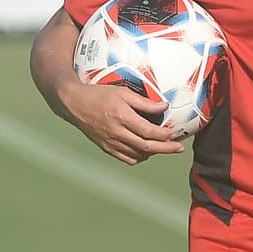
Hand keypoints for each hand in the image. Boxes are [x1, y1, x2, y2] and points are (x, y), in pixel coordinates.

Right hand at [63, 81, 182, 165]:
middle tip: (178, 148)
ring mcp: (111, 143)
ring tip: (162, 147)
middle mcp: (117, 133)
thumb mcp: (123, 92)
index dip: (165, 135)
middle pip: (147, 146)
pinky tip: (145, 151)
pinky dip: (139, 157)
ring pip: (138, 155)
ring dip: (153, 153)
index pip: (149, 132)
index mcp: (122, 118)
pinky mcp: (106, 147)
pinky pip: (126, 158)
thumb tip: (164, 106)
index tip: (174, 134)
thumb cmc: (99, 94)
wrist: (75, 103)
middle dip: (166, 148)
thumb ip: (144, 102)